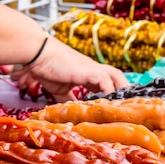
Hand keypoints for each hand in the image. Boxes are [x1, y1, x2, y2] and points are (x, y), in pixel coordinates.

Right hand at [14, 35, 129, 102]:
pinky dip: (109, 89)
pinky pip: (104, 79)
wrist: (38, 52)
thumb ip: (67, 99)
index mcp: (87, 73)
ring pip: (115, 75)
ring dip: (121, 88)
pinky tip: (109, 101)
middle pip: (116, 75)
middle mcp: (93, 69)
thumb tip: (70, 111)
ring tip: (123, 103)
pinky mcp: (87, 70)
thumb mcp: (59, 88)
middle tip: (127, 104)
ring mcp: (91, 68)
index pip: (106, 82)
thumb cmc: (46, 67)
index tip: (117, 104)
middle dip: (123, 88)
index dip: (113, 92)